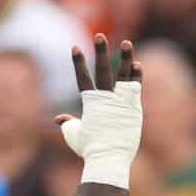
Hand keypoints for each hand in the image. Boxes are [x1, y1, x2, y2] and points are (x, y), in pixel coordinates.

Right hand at [61, 35, 142, 186]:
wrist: (108, 160)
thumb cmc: (90, 150)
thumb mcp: (75, 135)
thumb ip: (68, 123)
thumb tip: (57, 119)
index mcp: (90, 103)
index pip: (82, 78)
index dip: (78, 63)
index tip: (75, 47)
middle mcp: (105, 99)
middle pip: (102, 71)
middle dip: (100, 52)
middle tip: (99, 35)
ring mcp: (120, 103)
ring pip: (122, 76)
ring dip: (124, 58)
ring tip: (127, 43)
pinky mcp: (133, 109)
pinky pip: (135, 89)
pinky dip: (136, 77)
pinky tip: (137, 64)